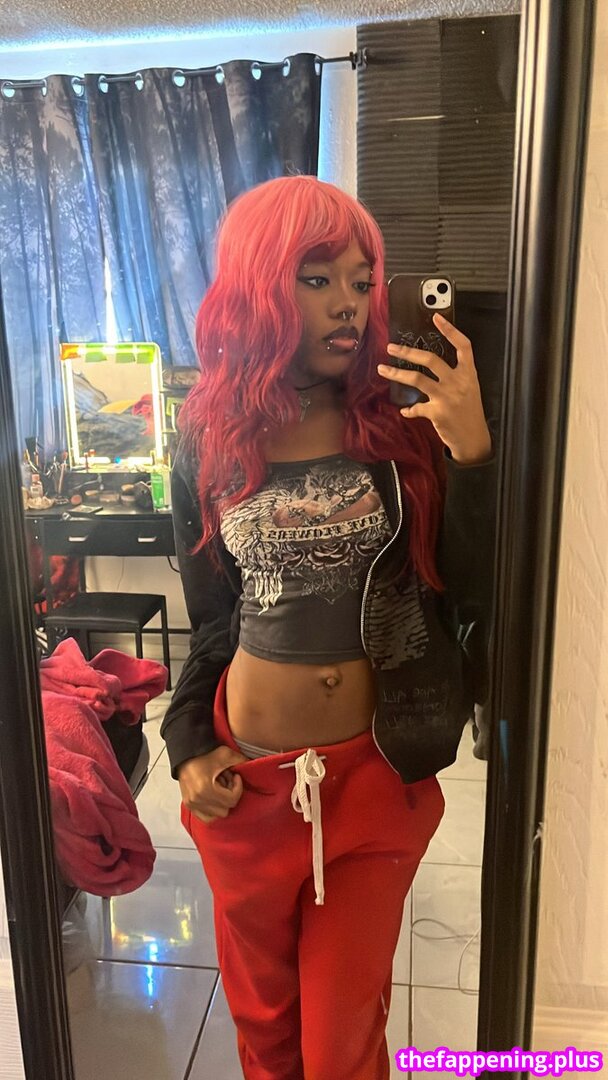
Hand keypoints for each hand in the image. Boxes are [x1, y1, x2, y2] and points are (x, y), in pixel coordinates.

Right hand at [178, 744, 247, 823]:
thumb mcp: (226, 754)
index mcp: (205, 789)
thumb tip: (255, 766)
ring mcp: (192, 804)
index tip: (235, 777)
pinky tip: (214, 796)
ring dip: (221, 803)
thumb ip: (242, 761)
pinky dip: (212, 809)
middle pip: (225, 809)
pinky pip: (205, 817)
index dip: (237, 788)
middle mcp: (197, 799)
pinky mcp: (188, 805)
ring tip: (219, 789)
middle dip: (229, 796)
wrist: (186, 753)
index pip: (231, 800)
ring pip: (216, 815)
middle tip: (227, 782)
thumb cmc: (205, 753)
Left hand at [377, 313, 492, 464]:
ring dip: (397, 373)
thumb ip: (455, 376)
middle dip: (408, 351)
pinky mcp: (437, 412)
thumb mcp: (469, 390)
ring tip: (383, 369)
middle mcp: (458, 382)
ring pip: (417, 379)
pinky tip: (405, 410)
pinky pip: (416, 407)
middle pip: (431, 359)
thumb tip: (430, 366)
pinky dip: (409, 409)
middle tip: (392, 348)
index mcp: (468, 374)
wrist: (474, 440)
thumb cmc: (470, 413)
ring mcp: (447, 397)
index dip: (450, 330)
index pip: (463, 346)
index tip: (437, 317)